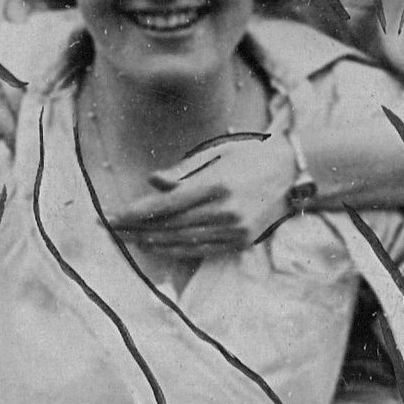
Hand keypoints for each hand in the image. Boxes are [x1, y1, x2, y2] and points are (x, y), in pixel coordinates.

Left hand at [105, 132, 305, 259]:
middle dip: (134, 229)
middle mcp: (223, 211)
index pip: (164, 205)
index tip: (110, 216)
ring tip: (125, 239)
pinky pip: (198, 250)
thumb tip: (152, 181)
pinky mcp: (238, 242)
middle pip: (167, 226)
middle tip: (108, 230)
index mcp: (216, 185)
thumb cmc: (252, 156)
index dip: (134, 213)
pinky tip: (153, 247)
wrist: (295, 172)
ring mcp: (232, 230)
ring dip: (148, 241)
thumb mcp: (218, 154)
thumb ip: (184, 171)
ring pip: (180, 241)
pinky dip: (172, 249)